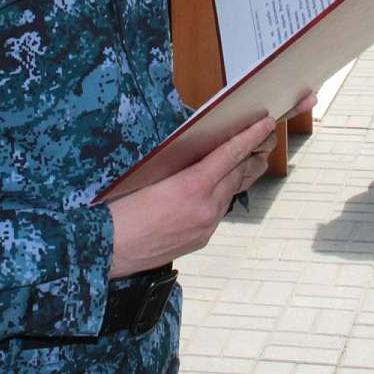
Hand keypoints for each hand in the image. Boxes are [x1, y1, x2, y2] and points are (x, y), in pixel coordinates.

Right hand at [107, 93, 314, 276]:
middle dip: (251, 154)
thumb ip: (180, 164)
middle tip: (263, 138)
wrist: (107, 249)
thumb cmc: (120, 208)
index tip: (266, 125)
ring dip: (239, 175)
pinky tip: (218, 188)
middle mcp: (205, 208)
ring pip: (230, 194)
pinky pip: (218, 212)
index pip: (229, 155)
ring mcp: (205, 226)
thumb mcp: (149, 175)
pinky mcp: (201, 239)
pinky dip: (221, 196)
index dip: (250, 137)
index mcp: (191, 187)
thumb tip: (199, 151)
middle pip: (237, 175)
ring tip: (251, 158)